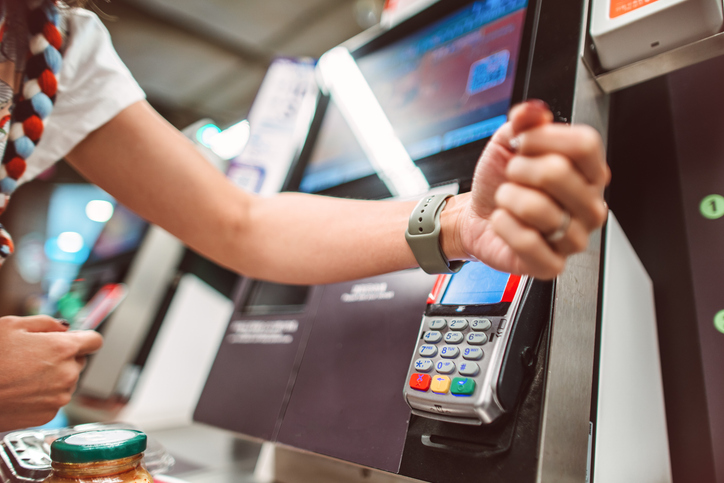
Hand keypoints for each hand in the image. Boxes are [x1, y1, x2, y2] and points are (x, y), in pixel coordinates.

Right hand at [0, 316, 102, 430]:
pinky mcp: (50, 414)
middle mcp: (68, 373)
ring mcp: (60, 396)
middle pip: (79, 361)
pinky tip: (23, 390)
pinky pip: (56, 399)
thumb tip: (66, 327)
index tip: (77, 340)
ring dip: (55, 376)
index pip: (95, 341)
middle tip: (36, 357)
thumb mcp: (13, 326)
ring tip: (25, 375)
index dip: (84, 338)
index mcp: (63, 348)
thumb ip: (47, 323)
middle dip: (65, 357)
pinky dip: (45, 394)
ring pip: (68, 381)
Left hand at [446, 100, 609, 278]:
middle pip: (558, 172)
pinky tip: (504, 223)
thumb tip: (533, 111)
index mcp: (590, 172)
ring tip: (507, 201)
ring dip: (507, 199)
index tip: (523, 143)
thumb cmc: (502, 181)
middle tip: (513, 177)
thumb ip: (523, 122)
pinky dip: (504, 227)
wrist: (479, 215)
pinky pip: (528, 243)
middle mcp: (590, 206)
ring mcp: (576, 238)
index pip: (584, 144)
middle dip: (519, 170)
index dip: (543, 138)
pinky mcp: (553, 264)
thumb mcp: (509, 143)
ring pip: (538, 208)